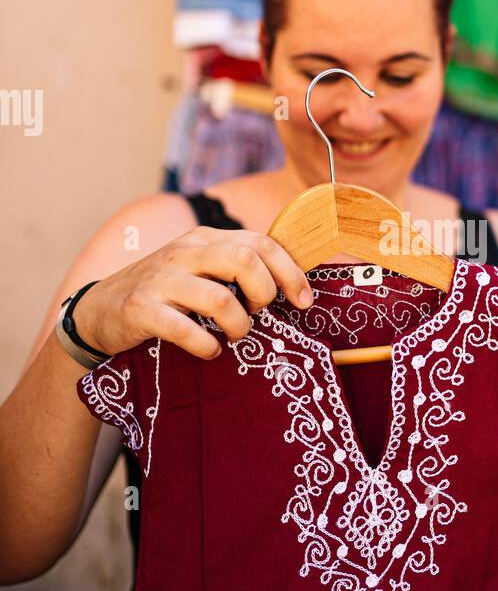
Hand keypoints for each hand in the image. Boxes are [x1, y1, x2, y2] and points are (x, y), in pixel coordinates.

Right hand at [74, 227, 311, 360]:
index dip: (290, 272)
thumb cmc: (164, 292)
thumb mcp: (199, 269)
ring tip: (235, 336)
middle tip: (259, 312)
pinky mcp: (142, 310)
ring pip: (220, 299)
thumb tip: (291, 281)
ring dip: (239, 325)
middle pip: (245, 260)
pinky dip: (207, 346)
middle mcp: (184, 253)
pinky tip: (210, 351)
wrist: (100, 310)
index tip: (304, 300)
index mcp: (204, 238)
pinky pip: (187, 330)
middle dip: (265, 292)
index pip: (260, 243)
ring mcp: (161, 280)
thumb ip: (236, 267)